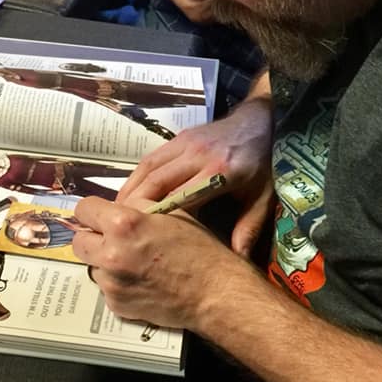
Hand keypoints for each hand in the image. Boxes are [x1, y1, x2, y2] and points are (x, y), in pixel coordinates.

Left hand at [72, 196, 250, 328]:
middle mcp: (111, 254)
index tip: (100, 214)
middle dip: (94, 236)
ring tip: (135, 260)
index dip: (93, 210)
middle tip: (114, 238)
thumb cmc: (200, 251)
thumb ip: (139, 205)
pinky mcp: (116, 304)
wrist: (215, 293)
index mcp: (123, 224)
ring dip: (106, 261)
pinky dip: (118, 282)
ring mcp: (112, 283)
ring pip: (92, 265)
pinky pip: (106, 287)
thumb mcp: (172, 212)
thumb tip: (118, 204)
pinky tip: (141, 278)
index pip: (83, 209)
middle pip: (79, 241)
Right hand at [117, 96, 274, 257]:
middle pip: (156, 181)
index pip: (179, 198)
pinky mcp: (179, 137)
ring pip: (147, 167)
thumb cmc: (263, 163)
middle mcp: (197, 155)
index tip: (143, 240)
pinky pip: (151, 158)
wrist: (261, 121)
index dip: (159, 218)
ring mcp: (185, 142)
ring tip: (117, 214)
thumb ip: (248, 228)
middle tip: (119, 230)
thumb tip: (236, 261)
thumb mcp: (263, 197)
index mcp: (218, 172)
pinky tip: (130, 193)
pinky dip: (137, 176)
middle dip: (135, 206)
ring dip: (130, 189)